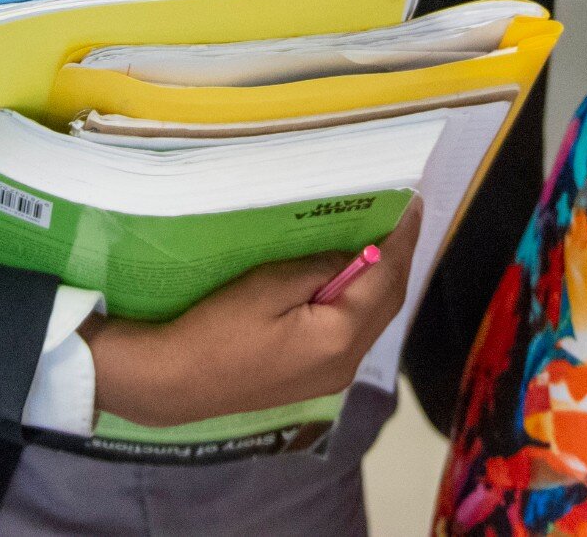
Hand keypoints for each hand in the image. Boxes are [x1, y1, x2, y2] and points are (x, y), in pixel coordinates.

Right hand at [85, 202, 421, 429]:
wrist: (174, 382)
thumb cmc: (217, 331)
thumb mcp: (268, 286)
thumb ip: (319, 268)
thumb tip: (351, 257)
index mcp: (338, 337)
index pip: (386, 278)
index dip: (401, 239)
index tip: (411, 203)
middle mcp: (345, 363)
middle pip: (387, 303)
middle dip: (397, 258)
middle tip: (402, 216)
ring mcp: (331, 377)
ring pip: (372, 320)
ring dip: (381, 281)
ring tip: (382, 240)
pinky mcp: (313, 379)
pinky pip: (352, 333)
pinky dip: (360, 302)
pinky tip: (351, 280)